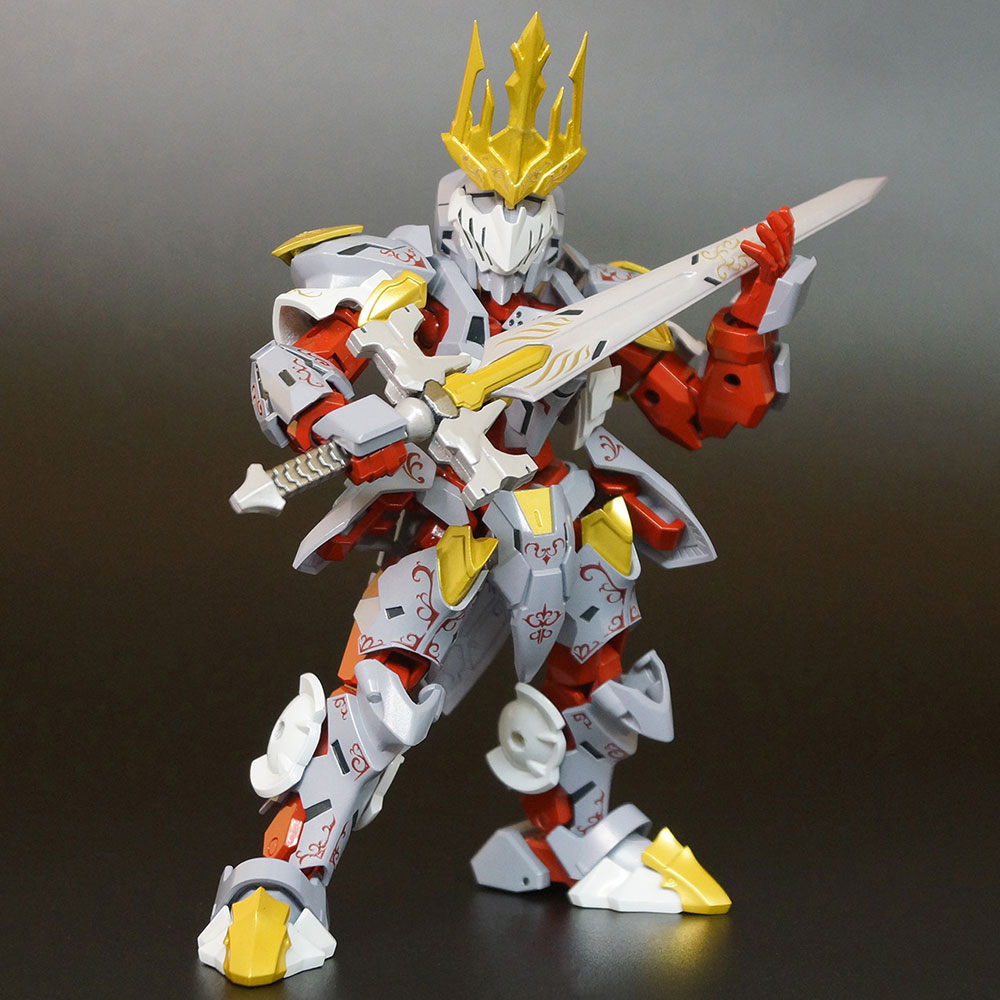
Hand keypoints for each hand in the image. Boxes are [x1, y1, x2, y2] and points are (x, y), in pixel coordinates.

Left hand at [731, 206, 793, 327]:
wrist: (750, 318)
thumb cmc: (752, 297)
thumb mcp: (748, 270)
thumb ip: (748, 253)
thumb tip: (743, 233)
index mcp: (780, 263)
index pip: (786, 241)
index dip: (786, 225)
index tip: (782, 211)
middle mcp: (783, 269)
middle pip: (786, 243)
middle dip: (780, 226)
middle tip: (773, 214)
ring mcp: (778, 276)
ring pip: (778, 252)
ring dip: (769, 237)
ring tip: (760, 226)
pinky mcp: (770, 283)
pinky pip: (765, 263)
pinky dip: (756, 252)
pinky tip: (746, 245)